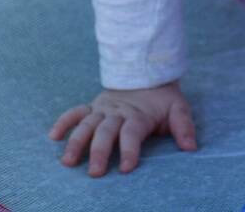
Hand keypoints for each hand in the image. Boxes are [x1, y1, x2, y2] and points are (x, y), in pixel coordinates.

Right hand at [49, 81, 196, 176]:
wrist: (147, 71)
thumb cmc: (163, 98)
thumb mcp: (178, 108)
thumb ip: (183, 127)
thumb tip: (191, 147)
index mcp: (138, 115)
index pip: (132, 133)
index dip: (130, 150)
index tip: (128, 168)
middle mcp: (117, 112)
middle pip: (106, 132)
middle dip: (100, 152)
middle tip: (96, 172)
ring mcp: (103, 109)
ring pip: (87, 125)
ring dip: (77, 142)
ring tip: (68, 162)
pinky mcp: (93, 107)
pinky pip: (75, 113)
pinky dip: (64, 122)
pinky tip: (53, 137)